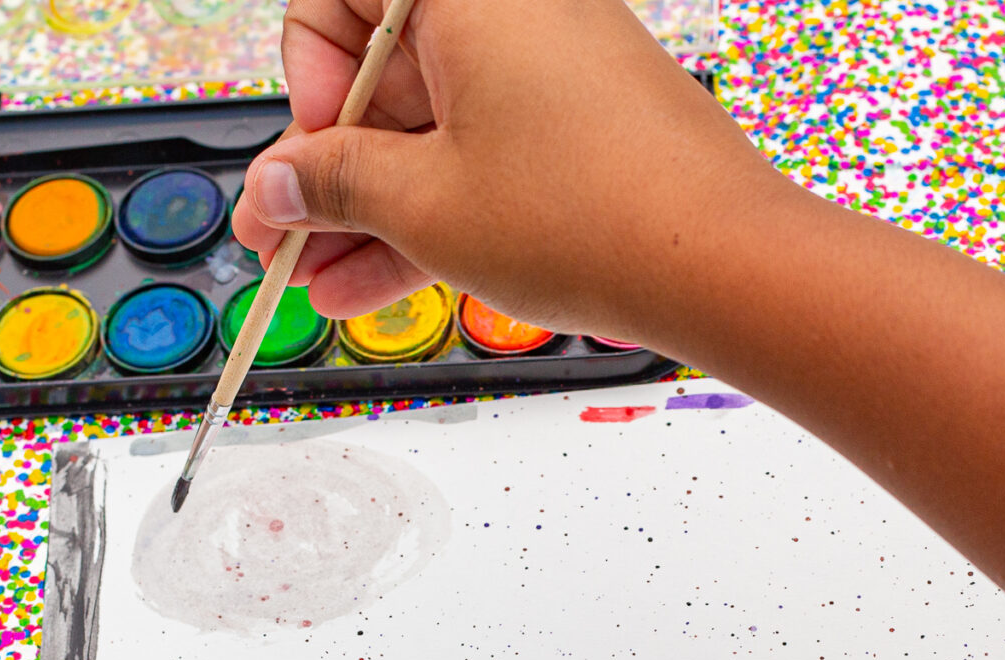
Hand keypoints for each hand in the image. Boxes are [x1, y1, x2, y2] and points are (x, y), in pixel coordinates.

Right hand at [227, 0, 797, 343]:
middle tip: (283, 240)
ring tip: (324, 286)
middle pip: (385, 75)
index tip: (306, 160)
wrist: (723, 262)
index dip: (308, 81)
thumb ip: (335, 186)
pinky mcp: (582, 124)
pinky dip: (436, 211)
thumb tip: (281, 186)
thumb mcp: (426, 206)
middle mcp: (513, 7)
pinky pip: (484, 154)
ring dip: (372, 209)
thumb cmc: (594, 211)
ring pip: (433, 128)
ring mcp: (552, 66)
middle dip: (327, 169)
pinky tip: (381, 284)